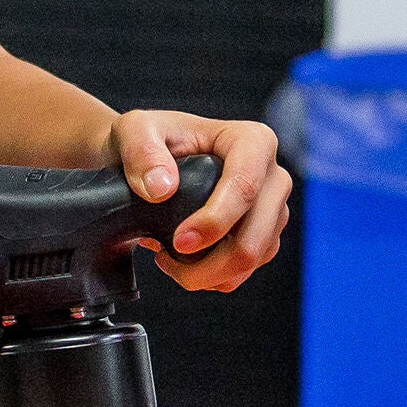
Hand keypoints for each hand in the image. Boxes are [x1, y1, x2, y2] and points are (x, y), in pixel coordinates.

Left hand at [107, 110, 290, 292]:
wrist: (148, 158)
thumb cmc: (149, 138)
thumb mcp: (134, 129)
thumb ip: (142, 151)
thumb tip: (162, 188)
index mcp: (252, 141)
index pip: (245, 186)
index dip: (215, 221)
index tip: (180, 241)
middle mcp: (272, 175)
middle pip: (256, 234)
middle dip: (212, 262)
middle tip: (166, 261)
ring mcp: (271, 208)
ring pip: (254, 258)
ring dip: (210, 273)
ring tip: (169, 260)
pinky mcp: (263, 234)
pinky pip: (248, 269)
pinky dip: (216, 277)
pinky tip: (185, 265)